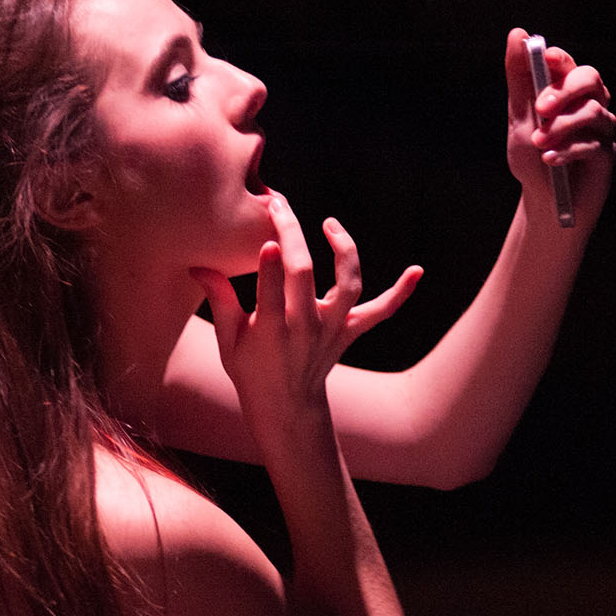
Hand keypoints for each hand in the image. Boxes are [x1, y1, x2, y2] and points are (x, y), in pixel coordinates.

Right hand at [190, 193, 421, 426]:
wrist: (288, 408)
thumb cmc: (251, 370)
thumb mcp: (228, 340)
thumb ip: (219, 300)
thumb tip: (197, 266)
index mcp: (271, 332)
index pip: (271, 293)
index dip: (271, 266)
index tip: (270, 237)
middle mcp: (305, 328)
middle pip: (305, 277)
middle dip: (294, 237)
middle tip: (280, 207)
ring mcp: (332, 329)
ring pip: (349, 287)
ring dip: (344, 252)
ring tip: (329, 225)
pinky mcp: (350, 331)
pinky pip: (382, 312)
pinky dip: (401, 293)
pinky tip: (417, 270)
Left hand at [503, 29, 615, 222]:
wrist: (543, 201)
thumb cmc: (532, 157)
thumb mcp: (519, 116)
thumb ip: (520, 77)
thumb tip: (517, 33)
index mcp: (567, 91)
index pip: (568, 64)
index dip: (559, 59)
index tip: (545, 59)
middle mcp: (590, 103)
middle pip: (590, 79)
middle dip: (565, 89)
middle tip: (540, 108)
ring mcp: (601, 128)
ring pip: (592, 112)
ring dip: (561, 126)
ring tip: (539, 143)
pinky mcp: (606, 154)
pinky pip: (593, 144)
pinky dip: (568, 150)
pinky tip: (549, 159)